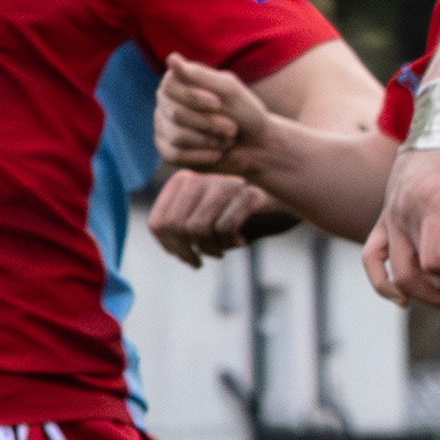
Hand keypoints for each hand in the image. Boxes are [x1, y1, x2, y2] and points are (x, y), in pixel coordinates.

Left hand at [148, 169, 271, 265]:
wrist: (282, 207)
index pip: (156, 222)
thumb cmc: (239, 217)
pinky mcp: (249, 195)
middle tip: (200, 260)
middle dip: (185, 252)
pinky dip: (229, 242)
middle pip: (173, 227)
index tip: (184, 256)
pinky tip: (240, 241)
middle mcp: (202, 179)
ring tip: (220, 250)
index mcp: (185, 183)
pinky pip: (224, 227)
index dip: (168, 246)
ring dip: (208, 248)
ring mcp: (226, 184)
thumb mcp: (205, 222)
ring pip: (196, 228)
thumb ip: (181, 228)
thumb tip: (167, 244)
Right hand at [154, 55, 272, 170]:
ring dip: (207, 140)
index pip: (170, 88)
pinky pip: (173, 154)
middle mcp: (166, 102)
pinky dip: (200, 156)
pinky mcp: (167, 149)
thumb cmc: (244, 113)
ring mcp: (164, 126)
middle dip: (208, 123)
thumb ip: (200, 75)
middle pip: (175, 113)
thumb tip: (171, 59)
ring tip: (227, 140)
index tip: (218, 103)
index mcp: (179, 81)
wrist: (254, 145)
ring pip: (175, 136)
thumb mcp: (229, 90)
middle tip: (232, 129)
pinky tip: (217, 154)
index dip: (193, 97)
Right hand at [367, 146, 439, 306]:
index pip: (437, 262)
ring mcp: (391, 215)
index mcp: (434, 203)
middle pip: (414, 276)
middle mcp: (404, 213)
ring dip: (426, 292)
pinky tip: (402, 299)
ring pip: (396, 273)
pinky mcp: (387, 215)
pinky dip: (382, 283)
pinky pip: (372, 257)